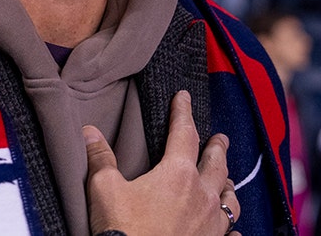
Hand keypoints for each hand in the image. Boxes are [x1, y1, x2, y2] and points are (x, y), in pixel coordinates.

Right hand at [86, 90, 240, 235]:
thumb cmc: (123, 230)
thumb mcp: (104, 190)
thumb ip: (100, 159)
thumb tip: (89, 133)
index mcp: (178, 174)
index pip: (184, 133)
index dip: (183, 112)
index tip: (183, 97)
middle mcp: (202, 195)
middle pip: (216, 163)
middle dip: (218, 147)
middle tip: (221, 138)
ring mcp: (213, 223)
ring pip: (229, 197)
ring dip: (227, 184)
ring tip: (226, 179)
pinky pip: (231, 232)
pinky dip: (231, 226)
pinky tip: (231, 228)